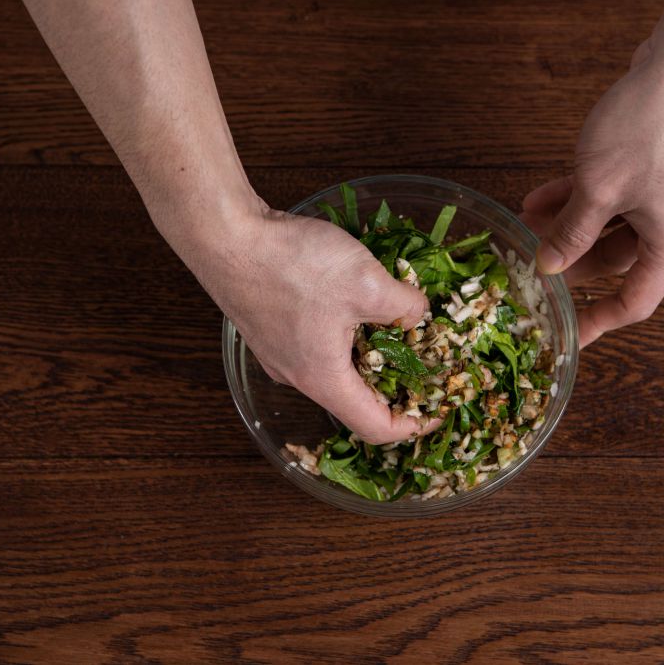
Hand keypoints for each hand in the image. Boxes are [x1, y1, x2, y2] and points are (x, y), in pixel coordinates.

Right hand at [181, 201, 439, 443]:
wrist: (224, 235)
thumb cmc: (290, 264)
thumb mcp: (367, 282)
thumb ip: (405, 306)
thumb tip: (419, 315)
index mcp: (324, 380)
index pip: (376, 429)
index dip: (414, 424)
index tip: (439, 407)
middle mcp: (298, 377)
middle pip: (356, 399)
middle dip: (396, 382)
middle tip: (427, 355)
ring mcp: (280, 354)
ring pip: (336, 369)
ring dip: (371, 352)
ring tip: (397, 321)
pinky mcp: (271, 328)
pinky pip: (317, 345)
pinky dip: (345, 334)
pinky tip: (356, 300)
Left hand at [520, 40, 663, 348]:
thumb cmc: (651, 126)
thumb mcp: (598, 189)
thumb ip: (570, 233)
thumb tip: (548, 265)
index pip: (634, 302)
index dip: (597, 321)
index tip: (567, 333)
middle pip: (615, 260)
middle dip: (567, 260)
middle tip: (525, 264)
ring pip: (610, 224)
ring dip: (568, 226)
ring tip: (525, 224)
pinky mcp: (660, 165)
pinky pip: (616, 194)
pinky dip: (582, 198)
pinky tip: (542, 195)